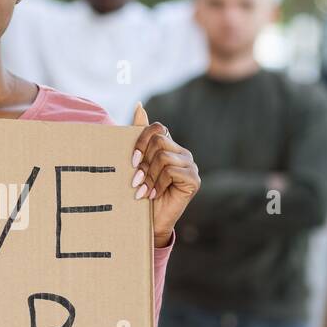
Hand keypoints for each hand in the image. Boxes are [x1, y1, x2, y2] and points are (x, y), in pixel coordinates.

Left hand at [130, 104, 199, 245]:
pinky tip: (153, 195)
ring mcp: (191, 166)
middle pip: (159, 141)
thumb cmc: (141, 192)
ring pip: (163, 156)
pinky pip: (171, 171)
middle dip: (143, 162)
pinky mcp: (194, 180)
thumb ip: (140, 136)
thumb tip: (139, 105)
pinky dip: (158, 183)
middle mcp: (182, 153)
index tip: (132, 162)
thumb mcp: (137, 163)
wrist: (150, 221)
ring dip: (148, 176)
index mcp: (170, 147)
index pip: (157, 128)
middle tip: (135, 180)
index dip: (141, 141)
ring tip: (142, 191)